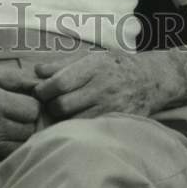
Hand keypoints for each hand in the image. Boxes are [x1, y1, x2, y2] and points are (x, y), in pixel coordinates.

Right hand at [0, 64, 40, 159]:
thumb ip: (15, 78)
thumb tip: (41, 83)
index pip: (31, 111)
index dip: (34, 102)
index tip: (27, 95)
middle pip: (28, 130)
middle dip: (29, 118)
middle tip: (21, 107)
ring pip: (18, 145)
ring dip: (20, 133)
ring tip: (10, 118)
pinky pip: (2, 153)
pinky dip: (6, 143)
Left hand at [33, 51, 172, 120]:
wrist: (149, 80)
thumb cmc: (113, 66)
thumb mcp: (90, 57)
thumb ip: (62, 64)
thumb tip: (37, 71)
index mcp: (94, 67)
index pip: (60, 82)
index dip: (44, 89)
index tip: (39, 90)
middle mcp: (102, 88)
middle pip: (63, 105)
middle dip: (50, 106)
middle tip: (49, 103)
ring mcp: (110, 108)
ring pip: (73, 122)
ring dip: (62, 119)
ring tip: (62, 113)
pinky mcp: (114, 122)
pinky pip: (86, 130)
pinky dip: (76, 128)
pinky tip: (74, 121)